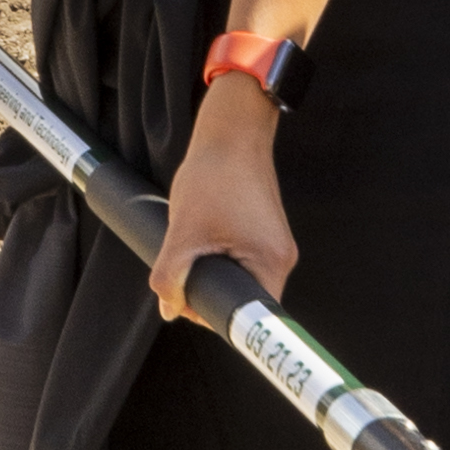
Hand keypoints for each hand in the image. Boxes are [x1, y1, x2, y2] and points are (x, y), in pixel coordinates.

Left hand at [151, 75, 296, 322]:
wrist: (231, 132)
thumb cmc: (214, 176)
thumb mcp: (183, 232)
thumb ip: (170, 276)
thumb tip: (168, 309)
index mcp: (271, 262)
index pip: (247, 315)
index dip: (214, 316)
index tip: (189, 302)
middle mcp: (282, 257)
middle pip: (242, 298)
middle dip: (208, 291)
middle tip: (182, 271)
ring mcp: (275, 245)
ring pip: (239, 278)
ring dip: (211, 272)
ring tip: (192, 245)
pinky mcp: (265, 233)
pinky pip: (241, 260)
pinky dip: (218, 257)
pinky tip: (202, 237)